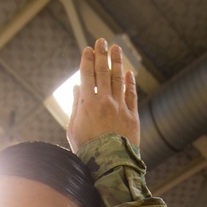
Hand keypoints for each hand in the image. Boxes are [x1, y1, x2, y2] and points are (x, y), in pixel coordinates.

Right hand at [66, 37, 138, 151]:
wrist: (108, 166)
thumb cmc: (86, 150)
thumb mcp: (73, 129)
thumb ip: (75, 106)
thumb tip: (76, 87)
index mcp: (87, 104)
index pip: (86, 75)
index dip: (87, 60)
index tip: (88, 49)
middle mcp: (105, 102)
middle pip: (103, 72)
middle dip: (102, 54)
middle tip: (102, 41)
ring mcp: (120, 108)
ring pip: (118, 79)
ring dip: (117, 62)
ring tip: (116, 49)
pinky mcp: (132, 117)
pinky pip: (131, 95)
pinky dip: (130, 82)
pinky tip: (129, 73)